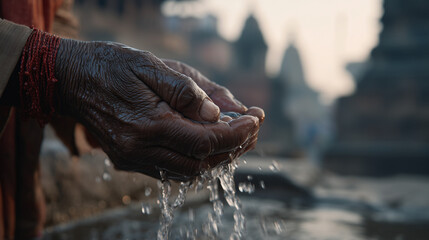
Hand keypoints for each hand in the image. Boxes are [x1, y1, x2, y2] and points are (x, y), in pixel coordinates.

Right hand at [54, 40, 259, 179]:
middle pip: (200, 162)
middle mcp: (140, 149)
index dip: (236, 133)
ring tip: (238, 135)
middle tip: (253, 128)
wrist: (72, 79)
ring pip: (188, 171)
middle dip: (234, 147)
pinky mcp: (129, 161)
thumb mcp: (150, 65)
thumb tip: (218, 113)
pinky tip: (209, 143)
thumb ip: (186, 91)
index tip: (256, 119)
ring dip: (217, 156)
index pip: (204, 141)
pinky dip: (196, 159)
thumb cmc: (111, 66)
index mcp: (147, 124)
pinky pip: (171, 170)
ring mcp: (133, 159)